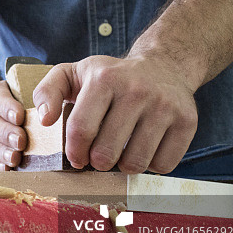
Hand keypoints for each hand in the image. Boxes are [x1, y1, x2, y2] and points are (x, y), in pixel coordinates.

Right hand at [0, 80, 27, 170]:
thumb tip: (48, 112)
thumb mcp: (20, 96)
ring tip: (15, 158)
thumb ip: (32, 100)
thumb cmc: (13, 110)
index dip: (6, 107)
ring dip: (0, 152)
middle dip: (5, 133)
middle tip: (21, 141)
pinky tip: (5, 168)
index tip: (20, 117)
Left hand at [32, 55, 197, 173]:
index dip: (74, 153)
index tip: (76, 158)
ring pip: (135, 163)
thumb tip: (44, 120)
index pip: (81, 130)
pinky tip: (144, 148)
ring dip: (123, 166)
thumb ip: (47, 92)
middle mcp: (137, 90)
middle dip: (97, 162)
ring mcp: (165, 106)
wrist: (164, 66)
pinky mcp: (187, 121)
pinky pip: (162, 165)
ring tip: (121, 152)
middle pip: (106, 153)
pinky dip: (150, 165)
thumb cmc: (109, 77)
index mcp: (105, 79)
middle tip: (99, 156)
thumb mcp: (73, 74)